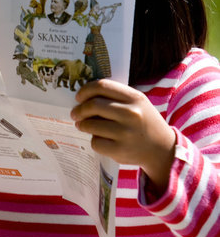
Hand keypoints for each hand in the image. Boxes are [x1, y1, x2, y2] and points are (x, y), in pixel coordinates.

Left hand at [71, 79, 175, 193]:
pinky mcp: (120, 150)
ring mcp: (125, 133)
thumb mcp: (137, 103)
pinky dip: (94, 140)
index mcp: (134, 98)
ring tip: (83, 125)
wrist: (162, 149)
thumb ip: (115, 97)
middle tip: (75, 113)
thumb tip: (84, 97)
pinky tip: (99, 139)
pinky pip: (95, 142)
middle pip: (93, 105)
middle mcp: (131, 114)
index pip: (102, 86)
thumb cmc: (143, 121)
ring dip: (82, 125)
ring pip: (91, 124)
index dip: (85, 90)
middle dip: (80, 109)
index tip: (79, 97)